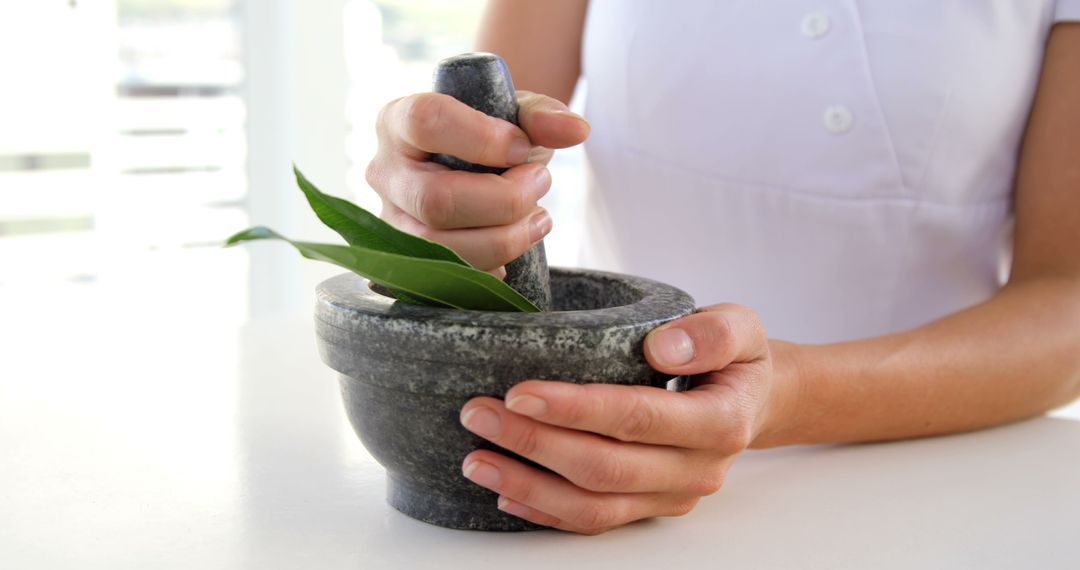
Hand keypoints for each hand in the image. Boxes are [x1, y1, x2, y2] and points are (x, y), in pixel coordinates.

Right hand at [365, 91, 588, 275]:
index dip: (482, 138)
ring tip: (540, 217)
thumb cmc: (488, 137)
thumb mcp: (513, 115)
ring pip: (440, 248)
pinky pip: (447, 280)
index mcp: (398, 121)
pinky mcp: (409, 262)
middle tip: (542, 183)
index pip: (426, 122)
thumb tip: (575, 130)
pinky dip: (493, 267)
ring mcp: (391, 223)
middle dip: (504, 200)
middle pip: (435, 200)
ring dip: (505, 238)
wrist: (473, 170)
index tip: (522, 147)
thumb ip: (541, 115)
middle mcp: (384, 173)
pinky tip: (515, 241)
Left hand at [459, 304, 789, 533]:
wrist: (754, 401)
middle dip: (533, 444)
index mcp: (720, 422)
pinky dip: (544, 512)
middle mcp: (695, 469)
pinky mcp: (650, 509)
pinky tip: (504, 492)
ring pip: (593, 507)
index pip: (637, 418)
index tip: (519, 393)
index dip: (575, 409)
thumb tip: (662, 348)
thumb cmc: (735, 358)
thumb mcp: (740, 328)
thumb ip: (711, 334)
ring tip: (476, 460)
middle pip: (604, 468)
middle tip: (477, 415)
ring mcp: (671, 496)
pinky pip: (593, 522)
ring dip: (528, 486)